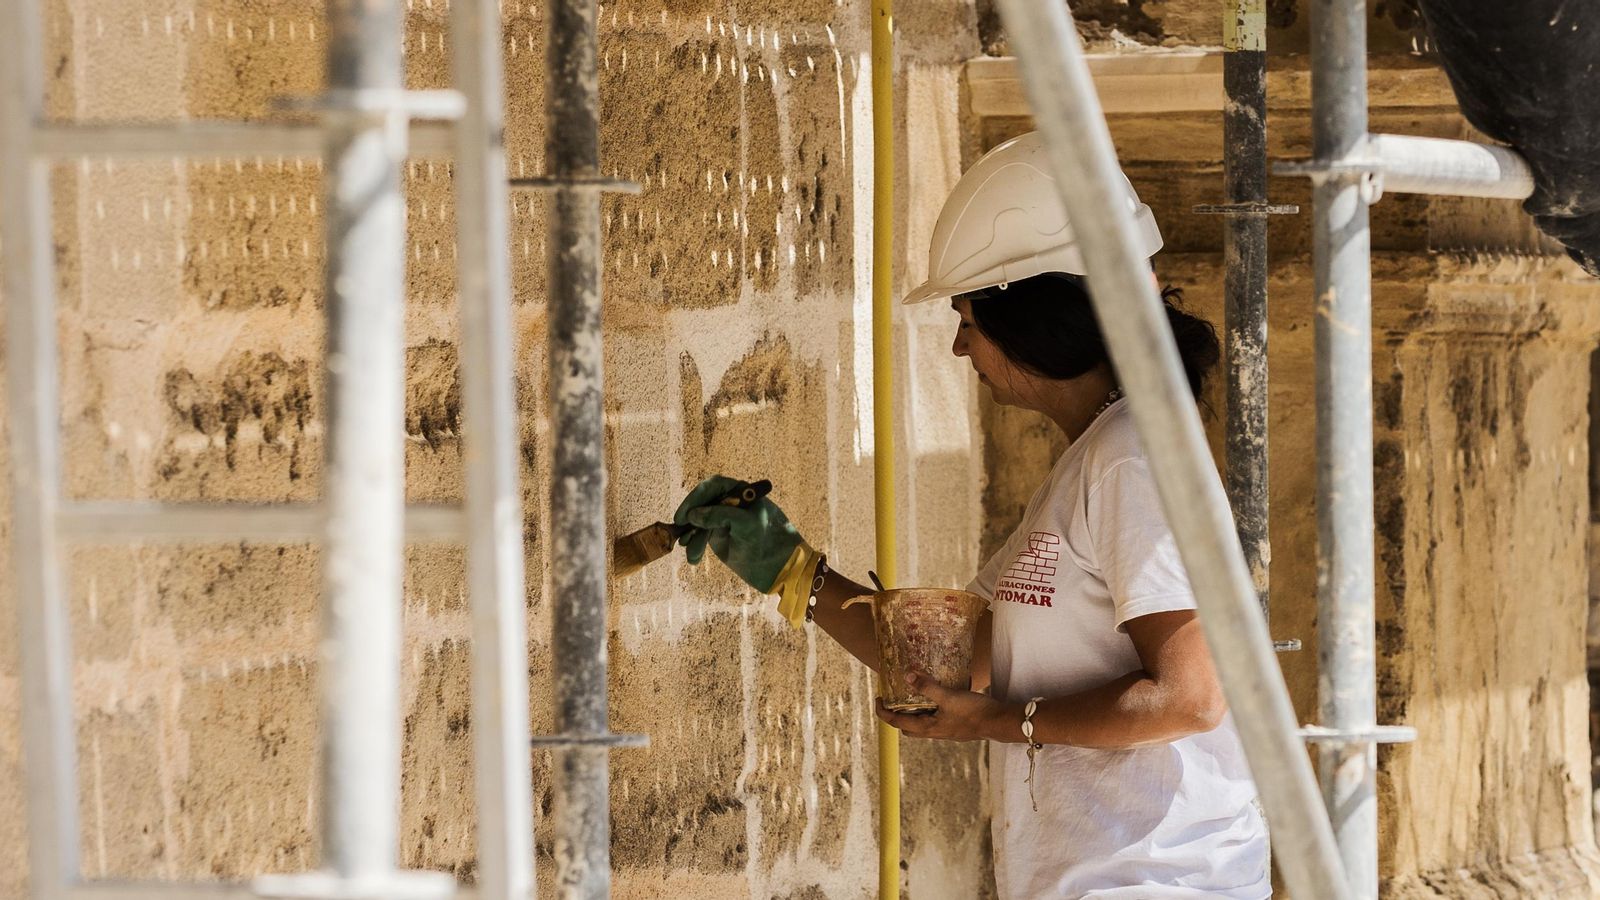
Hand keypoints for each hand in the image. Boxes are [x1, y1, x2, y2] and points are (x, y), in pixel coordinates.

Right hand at [673, 474, 804, 592]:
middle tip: (681, 534)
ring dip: (693, 538)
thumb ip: (720, 515)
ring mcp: (724, 521)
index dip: (695, 498)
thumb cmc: (771, 541)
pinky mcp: (720, 538)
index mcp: (741, 493)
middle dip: (691, 519)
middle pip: (702, 504)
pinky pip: (701, 537)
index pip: (713, 486)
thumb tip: (693, 515)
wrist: (783, 569)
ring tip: (693, 556)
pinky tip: (694, 558)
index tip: (685, 514)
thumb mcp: (747, 524)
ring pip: (699, 523)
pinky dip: (695, 546)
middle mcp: (731, 504)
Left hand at [875, 671, 1011, 742]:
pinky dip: (932, 706)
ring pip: (923, 722)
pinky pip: (937, 717)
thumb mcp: (948, 696)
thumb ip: (927, 687)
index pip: (896, 722)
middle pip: (907, 726)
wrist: (998, 722)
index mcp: (927, 727)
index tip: (877, 699)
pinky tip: (940, 692)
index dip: (882, 712)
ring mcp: (945, 730)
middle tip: (896, 697)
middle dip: (898, 713)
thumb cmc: (972, 712)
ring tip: (916, 691)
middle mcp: (934, 732)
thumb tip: (907, 675)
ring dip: (916, 709)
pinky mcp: (956, 725)